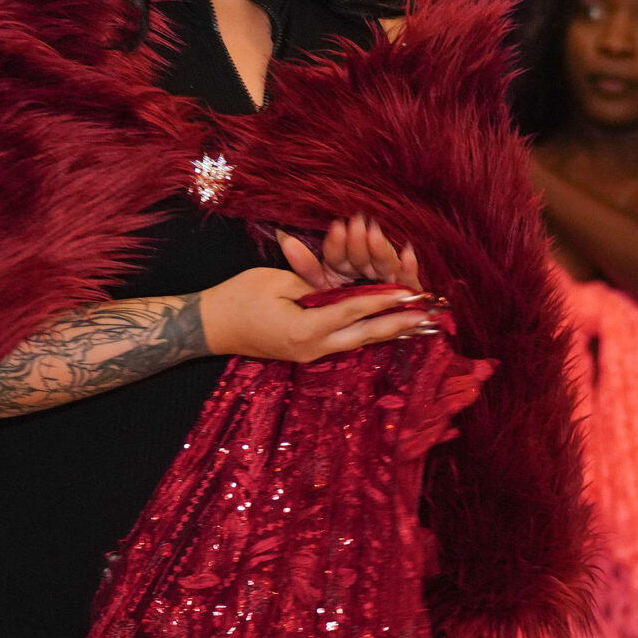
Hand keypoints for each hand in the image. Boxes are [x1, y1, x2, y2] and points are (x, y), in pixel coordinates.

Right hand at [200, 266, 439, 364]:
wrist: (209, 327)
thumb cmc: (238, 298)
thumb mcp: (278, 283)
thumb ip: (315, 285)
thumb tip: (345, 285)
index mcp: (305, 330)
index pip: (354, 311)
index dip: (384, 298)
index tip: (410, 291)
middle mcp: (313, 348)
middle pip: (365, 335)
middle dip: (399, 324)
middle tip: (429, 316)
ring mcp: (310, 354)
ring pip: (358, 342)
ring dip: (388, 331)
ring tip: (417, 325)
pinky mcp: (307, 351)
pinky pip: (345, 341)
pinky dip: (368, 332)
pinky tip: (387, 328)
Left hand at [277, 213, 425, 296]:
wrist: (362, 326)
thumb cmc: (334, 304)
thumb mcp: (317, 284)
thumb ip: (305, 265)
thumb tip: (285, 239)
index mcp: (344, 264)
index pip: (338, 252)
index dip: (337, 242)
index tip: (337, 227)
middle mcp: (367, 266)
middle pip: (364, 254)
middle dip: (359, 241)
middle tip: (357, 224)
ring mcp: (387, 276)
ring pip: (384, 261)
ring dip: (380, 247)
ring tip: (374, 233)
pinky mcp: (406, 288)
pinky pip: (407, 277)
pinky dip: (409, 267)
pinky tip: (408, 254)